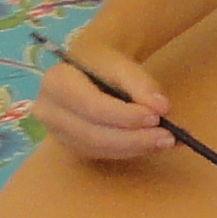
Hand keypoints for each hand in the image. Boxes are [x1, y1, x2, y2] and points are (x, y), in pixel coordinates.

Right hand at [39, 39, 173, 164]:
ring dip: (134, 148)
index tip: (155, 117)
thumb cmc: (104, 62)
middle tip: (167, 137)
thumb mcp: (123, 64)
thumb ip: (141, 84)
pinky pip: (101, 154)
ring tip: (166, 141)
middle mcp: (49, 111)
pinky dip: (129, 151)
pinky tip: (152, 144)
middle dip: (133, 138)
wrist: (89, 66)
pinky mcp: (71, 146)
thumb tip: (161, 108)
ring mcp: (56, 133)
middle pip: (93, 133)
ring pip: (98, 148)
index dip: (123, 115)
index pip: (90, 105)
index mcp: (56, 82)